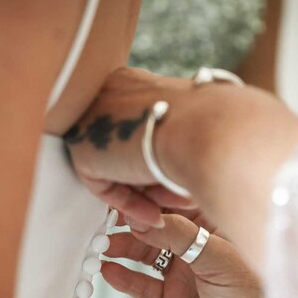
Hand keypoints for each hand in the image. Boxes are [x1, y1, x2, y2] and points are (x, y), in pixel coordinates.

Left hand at [65, 68, 194, 227]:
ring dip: (145, 193)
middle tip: (175, 201)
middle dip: (149, 180)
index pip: (135, 130)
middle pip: (123, 149)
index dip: (154, 162)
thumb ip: (171, 137)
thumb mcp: (191, 124)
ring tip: (174, 205)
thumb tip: (173, 160)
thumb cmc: (215, 124)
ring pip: (116, 167)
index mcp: (135, 82)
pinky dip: (128, 204)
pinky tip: (155, 215)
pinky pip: (102, 185)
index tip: (176, 181)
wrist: (208, 130)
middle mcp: (108, 90)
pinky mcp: (82, 145)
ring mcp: (91, 116)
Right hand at [101, 211, 267, 297]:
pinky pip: (143, 286)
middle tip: (101, 221)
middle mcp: (199, 247)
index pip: (174, 203)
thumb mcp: (218, 258)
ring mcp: (185, 274)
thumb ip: (179, 235)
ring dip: (122, 249)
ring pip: (145, 254)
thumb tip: (141, 217)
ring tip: (98, 246)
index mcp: (216, 225)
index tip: (120, 194)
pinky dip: (124, 278)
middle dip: (128, 223)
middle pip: (155, 227)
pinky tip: (107, 270)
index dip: (148, 199)